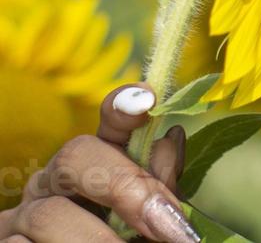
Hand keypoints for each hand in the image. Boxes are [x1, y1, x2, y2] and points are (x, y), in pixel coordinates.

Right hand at [0, 83, 199, 241]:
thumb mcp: (144, 221)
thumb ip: (158, 187)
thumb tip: (172, 137)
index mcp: (96, 169)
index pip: (108, 123)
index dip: (124, 106)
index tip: (146, 101)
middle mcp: (54, 184)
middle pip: (75, 157)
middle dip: (126, 187)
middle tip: (169, 225)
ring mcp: (20, 219)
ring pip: (48, 215)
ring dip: (98, 242)